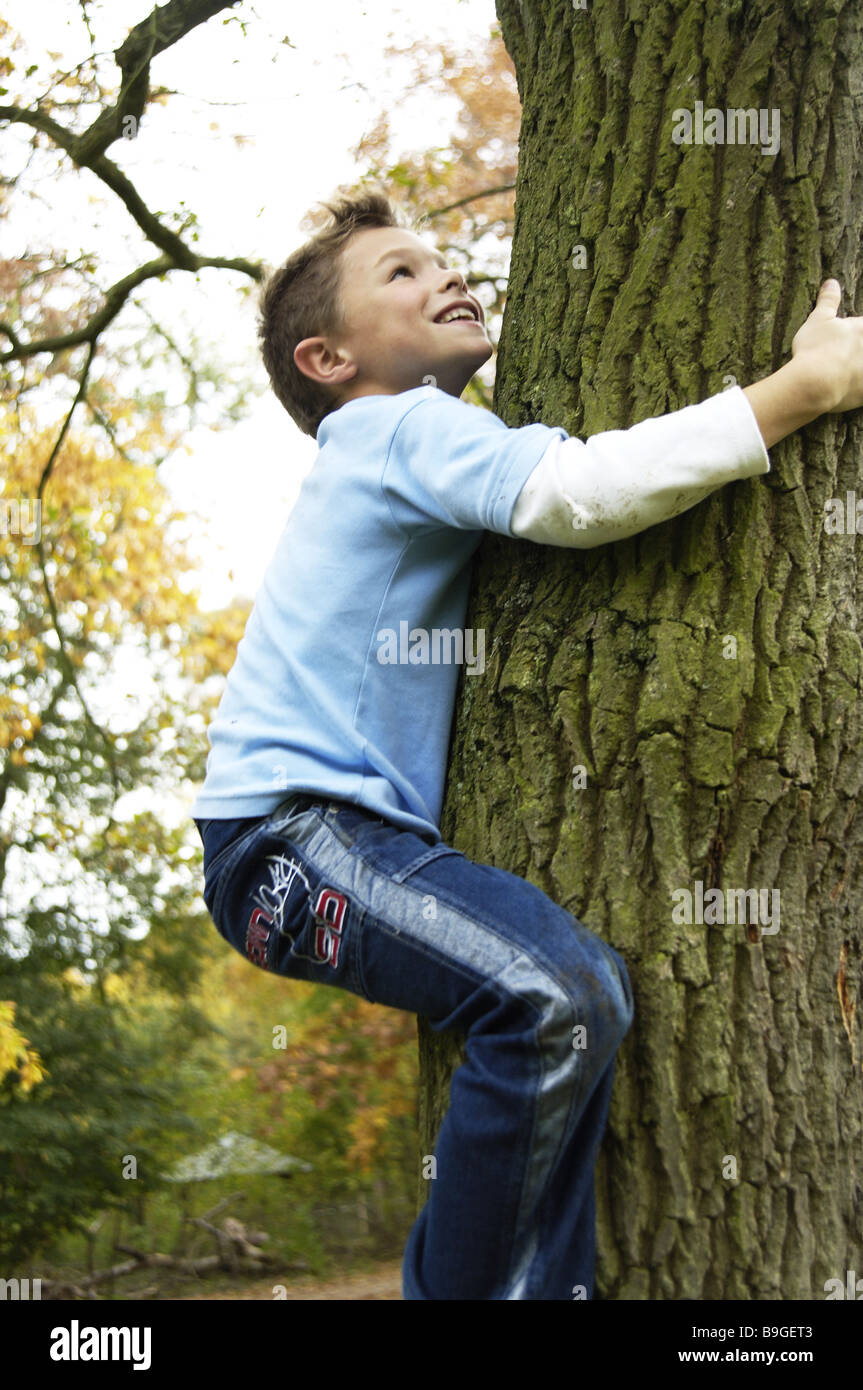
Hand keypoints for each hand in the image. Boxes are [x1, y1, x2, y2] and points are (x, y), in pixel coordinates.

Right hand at [790, 279, 862, 414]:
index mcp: (862, 330)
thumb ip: (828, 301)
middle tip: (844, 355)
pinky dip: (858, 390)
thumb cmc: (815, 349)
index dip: (858, 331)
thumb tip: (831, 283)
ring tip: (848, 370)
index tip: (849, 339)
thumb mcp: (818, 320)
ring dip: (858, 367)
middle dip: (858, 351)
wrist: (814, 383)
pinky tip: (851, 390)